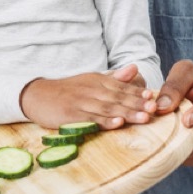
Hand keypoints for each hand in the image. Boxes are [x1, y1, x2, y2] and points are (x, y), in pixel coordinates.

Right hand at [20, 65, 155, 129]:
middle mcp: (91, 90)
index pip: (122, 87)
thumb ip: (114, 77)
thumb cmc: (68, 91)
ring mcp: (82, 103)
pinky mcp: (72, 116)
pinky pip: (91, 119)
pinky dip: (105, 122)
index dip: (138, 93)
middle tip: (154, 108)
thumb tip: (135, 69)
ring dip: (127, 114)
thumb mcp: (91, 80)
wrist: (38, 95)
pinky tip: (117, 124)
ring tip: (143, 118)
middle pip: (118, 98)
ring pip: (108, 109)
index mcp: (97, 81)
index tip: (154, 97)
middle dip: (137, 103)